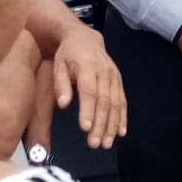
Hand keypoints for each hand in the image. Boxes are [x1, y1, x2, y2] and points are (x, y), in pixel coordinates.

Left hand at [51, 27, 126, 148]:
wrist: (84, 38)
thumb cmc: (68, 54)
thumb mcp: (58, 65)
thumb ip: (61, 84)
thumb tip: (63, 104)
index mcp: (88, 68)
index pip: (89, 92)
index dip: (88, 110)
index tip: (86, 129)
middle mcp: (104, 73)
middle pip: (104, 101)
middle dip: (101, 124)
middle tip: (95, 143)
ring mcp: (114, 76)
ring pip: (115, 103)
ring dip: (112, 125)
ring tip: (107, 143)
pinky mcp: (119, 80)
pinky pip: (123, 100)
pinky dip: (122, 117)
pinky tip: (121, 132)